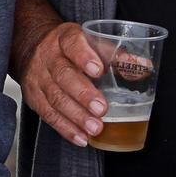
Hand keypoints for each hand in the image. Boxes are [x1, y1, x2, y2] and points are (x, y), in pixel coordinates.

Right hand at [15, 20, 106, 146]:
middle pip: (63, 75)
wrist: (33, 49)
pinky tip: (81, 137)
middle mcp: (48, 57)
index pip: (72, 44)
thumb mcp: (89, 41)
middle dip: (83, 94)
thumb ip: (114, 53)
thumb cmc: (69, 48)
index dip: (84, 57)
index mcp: (64, 38)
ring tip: (95, 128)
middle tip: (101, 108)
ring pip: (55, 98)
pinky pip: (48, 115)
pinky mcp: (34, 97)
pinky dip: (66, 128)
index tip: (98, 70)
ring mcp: (38, 78)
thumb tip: (142, 65)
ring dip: (77, 116)